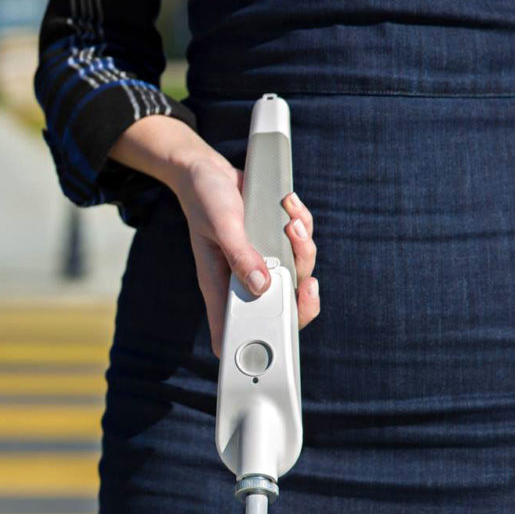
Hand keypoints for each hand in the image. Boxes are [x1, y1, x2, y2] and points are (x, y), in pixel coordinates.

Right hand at [109, 115, 320, 355]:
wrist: (208, 171)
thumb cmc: (205, 200)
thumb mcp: (222, 225)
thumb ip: (240, 255)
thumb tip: (263, 285)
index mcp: (221, 285)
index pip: (236, 330)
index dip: (258, 342)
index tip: (280, 334)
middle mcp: (243, 279)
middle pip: (281, 307)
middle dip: (302, 296)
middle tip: (310, 283)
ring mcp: (260, 262)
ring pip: (297, 273)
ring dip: (304, 247)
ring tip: (292, 222)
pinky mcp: (273, 243)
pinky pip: (299, 243)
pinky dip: (302, 224)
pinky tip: (290, 204)